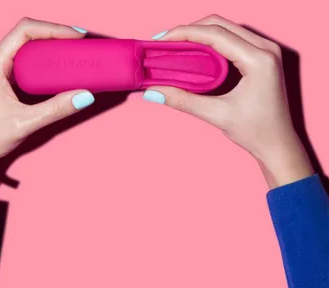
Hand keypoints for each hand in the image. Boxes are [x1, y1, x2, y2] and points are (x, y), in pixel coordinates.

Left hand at [0, 18, 94, 195]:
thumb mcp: (25, 122)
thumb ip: (57, 109)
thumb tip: (84, 96)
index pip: (25, 31)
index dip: (54, 29)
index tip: (77, 36)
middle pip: (30, 34)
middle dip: (57, 35)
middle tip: (82, 44)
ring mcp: (0, 68)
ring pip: (30, 46)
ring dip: (53, 47)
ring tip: (76, 53)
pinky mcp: (6, 77)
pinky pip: (30, 60)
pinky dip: (48, 60)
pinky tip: (62, 67)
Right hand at [144, 15, 313, 188]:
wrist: (277, 144)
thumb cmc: (256, 132)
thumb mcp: (217, 115)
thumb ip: (183, 101)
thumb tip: (153, 92)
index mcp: (259, 60)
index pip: (215, 34)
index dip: (185, 33)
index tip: (162, 40)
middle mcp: (266, 48)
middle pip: (220, 24)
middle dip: (190, 30)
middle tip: (165, 43)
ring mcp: (266, 50)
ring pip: (226, 28)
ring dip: (199, 33)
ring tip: (176, 46)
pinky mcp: (261, 56)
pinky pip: (232, 38)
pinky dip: (210, 42)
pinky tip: (195, 51)